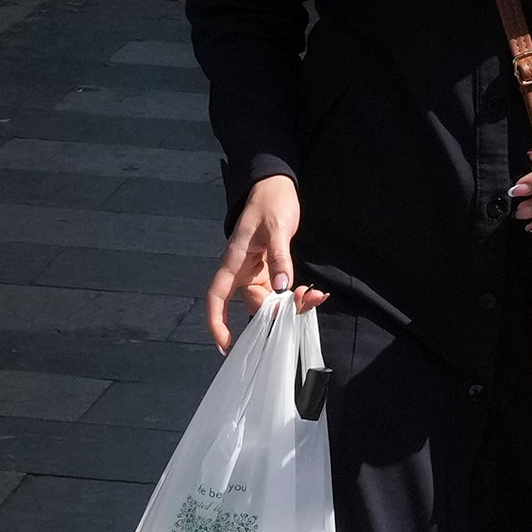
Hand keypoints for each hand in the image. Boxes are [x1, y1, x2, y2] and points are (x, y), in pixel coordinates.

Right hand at [204, 174, 326, 352]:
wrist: (276, 187)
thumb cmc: (270, 202)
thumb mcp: (276, 226)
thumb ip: (279, 256)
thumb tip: (283, 287)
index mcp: (235, 260)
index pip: (217, 295)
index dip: (216, 320)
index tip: (224, 344)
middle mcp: (243, 271)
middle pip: (255, 304)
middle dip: (280, 312)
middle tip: (308, 300)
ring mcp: (258, 272)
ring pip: (272, 302)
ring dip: (293, 305)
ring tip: (315, 295)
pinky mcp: (271, 270)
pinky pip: (282, 292)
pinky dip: (298, 296)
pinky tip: (315, 292)